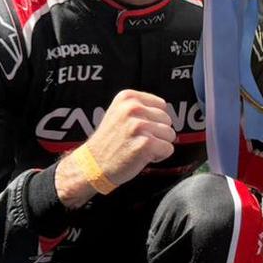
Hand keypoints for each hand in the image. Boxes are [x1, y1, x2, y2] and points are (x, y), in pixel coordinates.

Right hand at [57, 90, 174, 206]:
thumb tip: (167, 111)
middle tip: (135, 140)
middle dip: (156, 133)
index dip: (153, 121)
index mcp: (128, 97)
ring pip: (170, 135)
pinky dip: (159, 156)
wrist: (92, 165)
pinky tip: (141, 156)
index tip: (136, 129)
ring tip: (137, 147)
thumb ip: (141, 108)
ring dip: (158, 145)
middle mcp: (133, 108)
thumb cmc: (110, 142)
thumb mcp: (119, 113)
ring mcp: (139, 125)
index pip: (162, 106)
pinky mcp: (146, 144)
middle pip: (167, 120)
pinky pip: (168, 149)